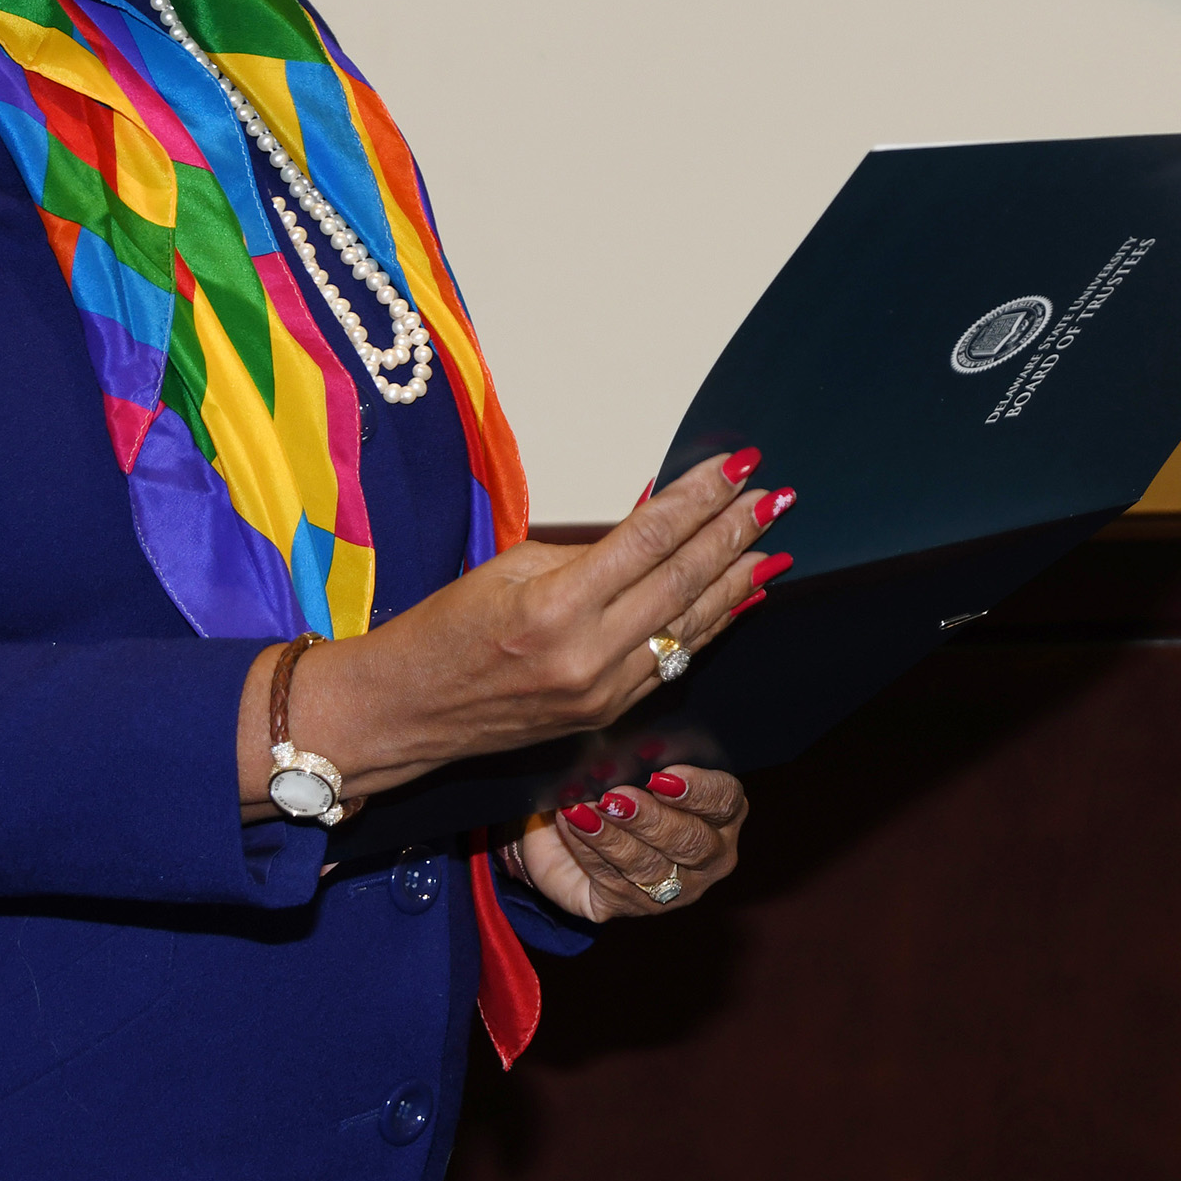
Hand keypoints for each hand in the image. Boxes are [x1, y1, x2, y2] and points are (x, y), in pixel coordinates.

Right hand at [239, 451, 793, 814]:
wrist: (405, 711)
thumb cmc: (445, 629)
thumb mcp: (511, 568)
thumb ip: (589, 552)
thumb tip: (657, 526)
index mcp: (555, 606)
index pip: (649, 537)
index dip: (701, 499)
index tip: (738, 467)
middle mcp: (587, 654)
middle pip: (682, 580)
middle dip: (735, 533)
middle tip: (775, 497)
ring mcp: (603, 691)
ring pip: (690, 625)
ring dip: (738, 580)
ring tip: (774, 542)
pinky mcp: (609, 713)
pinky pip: (673, 659)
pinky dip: (711, 624)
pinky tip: (740, 597)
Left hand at [511, 766, 748, 920]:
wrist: (570, 836)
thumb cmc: (619, 790)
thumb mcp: (636, 769)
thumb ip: (643, 761)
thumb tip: (630, 748)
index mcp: (722, 814)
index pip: (724, 800)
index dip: (697, 791)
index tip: (661, 777)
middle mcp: (709, 856)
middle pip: (692, 842)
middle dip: (651, 819)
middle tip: (616, 797)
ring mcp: (675, 889)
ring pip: (649, 867)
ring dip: (612, 836)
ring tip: (583, 810)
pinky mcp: (632, 907)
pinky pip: (611, 881)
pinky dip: (586, 849)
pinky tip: (570, 823)